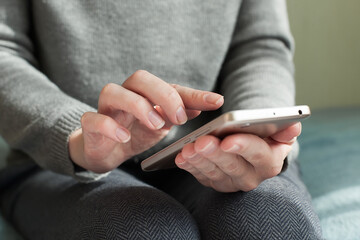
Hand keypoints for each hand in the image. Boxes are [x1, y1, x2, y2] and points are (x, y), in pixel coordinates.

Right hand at [69, 70, 223, 172]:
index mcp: (146, 95)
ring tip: (156, 125)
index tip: (217, 101)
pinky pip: (93, 119)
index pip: (171, 87)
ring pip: (112, 91)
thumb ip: (178, 113)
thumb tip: (202, 105)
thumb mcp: (161, 125)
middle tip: (180, 118)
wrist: (105, 151)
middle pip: (139, 78)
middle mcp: (126, 96)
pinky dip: (109, 126)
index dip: (194, 94)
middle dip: (163, 95)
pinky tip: (125, 137)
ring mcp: (106, 109)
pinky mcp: (91, 126)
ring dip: (138, 106)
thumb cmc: (134, 133)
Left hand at [175, 122, 300, 191]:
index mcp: (270, 161)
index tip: (228, 140)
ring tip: (188, 148)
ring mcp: (231, 182)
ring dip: (200, 160)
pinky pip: (201, 176)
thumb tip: (294, 126)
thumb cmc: (265, 135)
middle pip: (232, 165)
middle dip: (215, 153)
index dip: (243, 147)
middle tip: (202, 141)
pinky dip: (190, 166)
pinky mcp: (215, 182)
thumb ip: (285, 128)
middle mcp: (252, 176)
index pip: (258, 154)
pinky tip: (182, 157)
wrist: (251, 148)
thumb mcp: (278, 130)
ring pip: (214, 172)